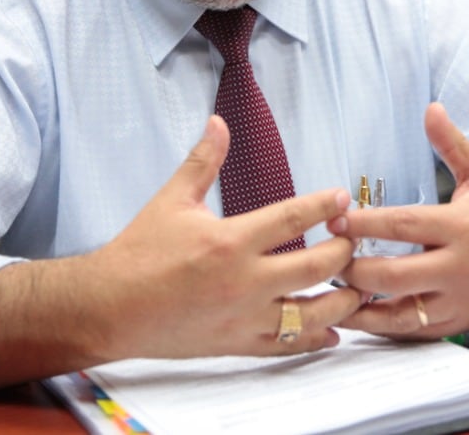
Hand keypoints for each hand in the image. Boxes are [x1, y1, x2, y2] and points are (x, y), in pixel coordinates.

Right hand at [79, 115, 362, 359]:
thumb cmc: (139, 252)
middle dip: (344, 252)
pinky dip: (315, 340)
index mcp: (231, 241)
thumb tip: (218, 122)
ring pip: (313, 313)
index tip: (342, 199)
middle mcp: (244, 281)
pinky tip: (333, 331)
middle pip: (317, 267)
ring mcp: (244, 317)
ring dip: (343, 300)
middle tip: (352, 241)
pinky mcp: (238, 343)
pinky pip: (288, 346)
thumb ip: (203, 160)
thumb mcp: (172, 199)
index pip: (293, 218)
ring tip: (359, 286)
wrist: (109, 307)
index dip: (324, 206)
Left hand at [327, 103, 468, 339]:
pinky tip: (362, 317)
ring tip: (333, 295)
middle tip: (327, 258)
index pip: (402, 226)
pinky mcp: (464, 323)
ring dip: (362, 308)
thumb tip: (431, 108)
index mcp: (462, 227)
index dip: (364, 225)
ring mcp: (461, 301)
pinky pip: (417, 333)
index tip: (335, 220)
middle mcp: (460, 267)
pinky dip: (387, 328)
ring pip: (401, 314)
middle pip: (392, 276)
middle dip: (352, 270)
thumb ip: (452, 144)